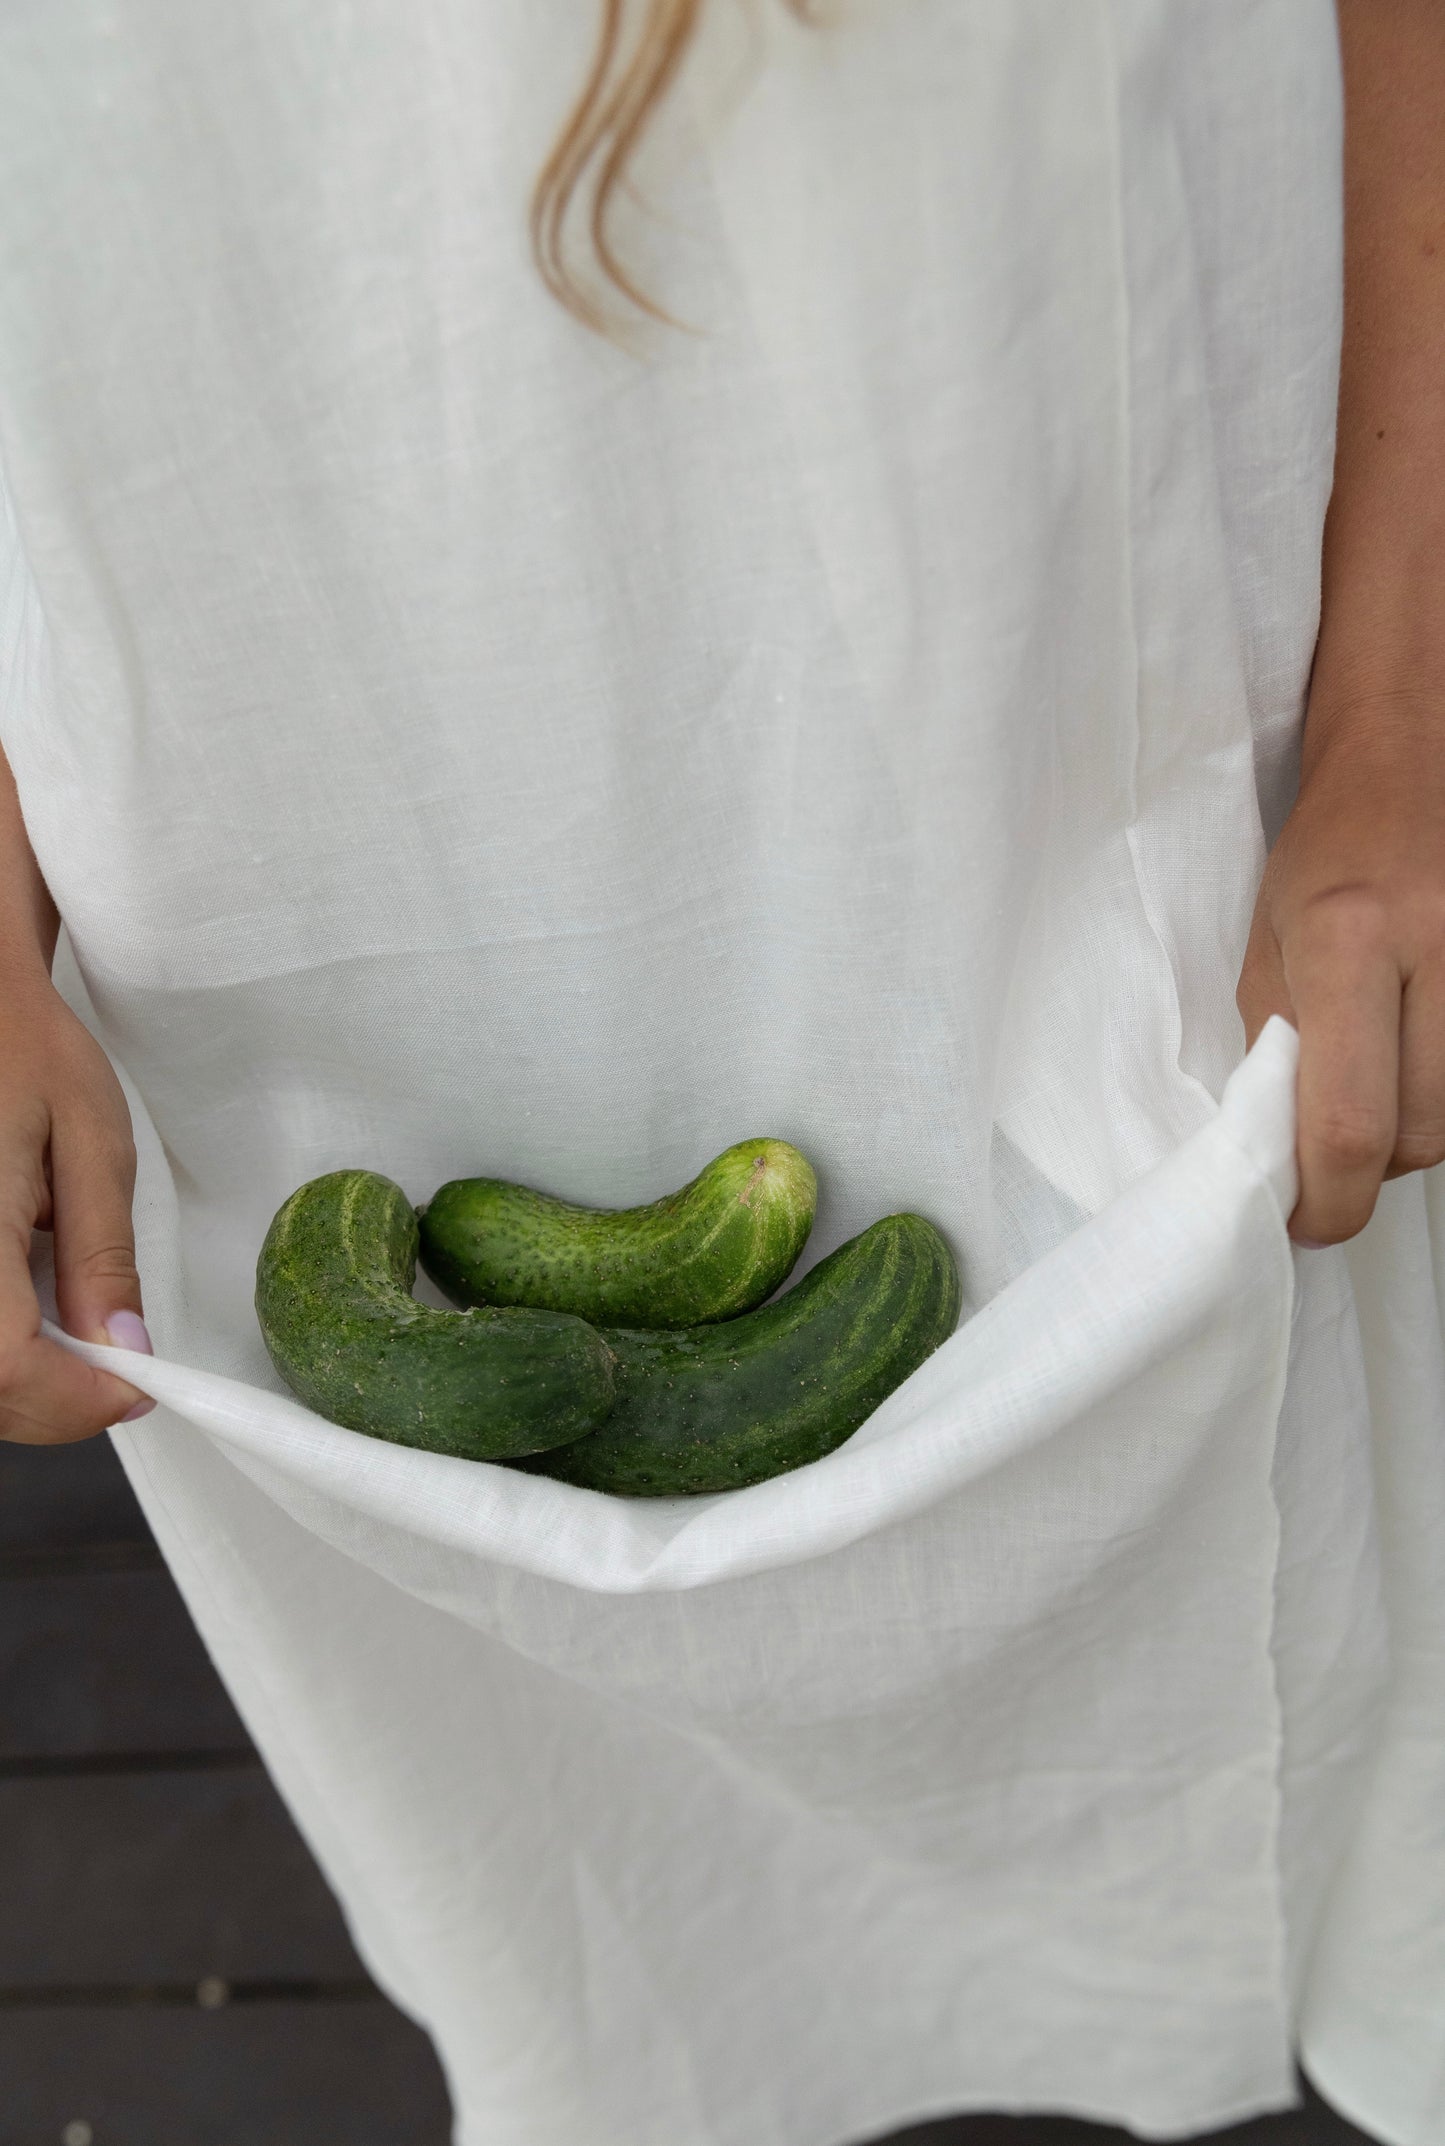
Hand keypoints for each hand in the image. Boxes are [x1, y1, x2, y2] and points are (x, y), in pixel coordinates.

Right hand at [0, 970, 154, 1441]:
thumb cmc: (25, 1047)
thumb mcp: (90, 1140)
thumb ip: (102, 1253)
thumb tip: (124, 1349)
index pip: (6, 1369)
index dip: (74, 1401)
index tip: (135, 1384)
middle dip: (47, 1396)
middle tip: (111, 1361)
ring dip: (15, 1374)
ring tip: (65, 1322)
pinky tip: (20, 1295)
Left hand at [1237, 694, 1444, 1247]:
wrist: (1414, 754)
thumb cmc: (1327, 848)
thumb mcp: (1270, 943)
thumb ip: (1276, 1049)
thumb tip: (1280, 1156)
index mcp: (1348, 939)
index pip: (1349, 1124)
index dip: (1327, 1201)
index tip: (1302, 1220)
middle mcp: (1437, 948)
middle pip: (1417, 1135)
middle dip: (1367, 1169)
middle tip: (1327, 1153)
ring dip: (1411, 1133)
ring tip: (1373, 1090)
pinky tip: (1415, 1064)